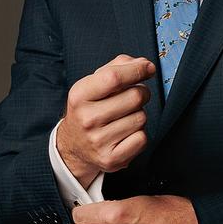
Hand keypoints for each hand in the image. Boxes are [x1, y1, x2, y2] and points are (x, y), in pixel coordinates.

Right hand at [56, 55, 155, 184]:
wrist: (73, 146)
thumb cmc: (89, 108)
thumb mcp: (93, 84)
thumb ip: (117, 68)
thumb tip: (144, 64)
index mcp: (79, 95)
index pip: (114, 78)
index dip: (137, 70)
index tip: (149, 68)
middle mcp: (87, 119)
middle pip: (134, 97)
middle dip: (142, 93)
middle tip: (135, 96)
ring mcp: (98, 141)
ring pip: (141, 118)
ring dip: (139, 114)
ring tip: (125, 117)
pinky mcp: (111, 159)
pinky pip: (142, 138)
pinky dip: (140, 134)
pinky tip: (126, 133)